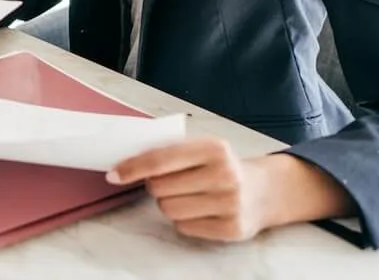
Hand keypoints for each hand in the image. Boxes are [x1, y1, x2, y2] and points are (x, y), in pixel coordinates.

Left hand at [106, 137, 291, 241]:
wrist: (265, 190)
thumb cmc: (222, 166)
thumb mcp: (203, 148)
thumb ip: (169, 150)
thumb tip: (124, 161)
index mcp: (214, 148)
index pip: (160, 160)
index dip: (132, 168)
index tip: (113, 174)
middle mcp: (224, 175)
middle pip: (160, 187)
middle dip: (155, 186)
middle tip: (169, 182)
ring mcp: (230, 204)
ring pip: (169, 209)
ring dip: (169, 203)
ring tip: (187, 195)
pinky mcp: (232, 229)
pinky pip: (184, 227)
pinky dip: (184, 219)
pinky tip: (200, 209)